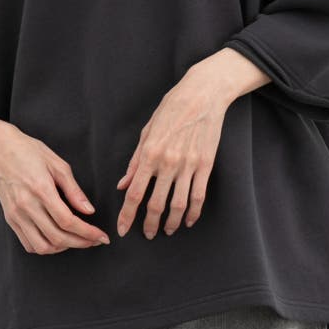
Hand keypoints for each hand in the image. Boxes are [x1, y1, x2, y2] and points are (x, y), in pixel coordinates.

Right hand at [0, 112, 110, 253]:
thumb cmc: (27, 151)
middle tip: (94, 241)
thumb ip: (74, 190)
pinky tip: (56, 240)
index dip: (88, 232)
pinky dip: (45, 247)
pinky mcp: (10, 218)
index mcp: (41, 190)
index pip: (68, 221)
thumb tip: (89, 210)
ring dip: (63, 248)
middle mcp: (26, 206)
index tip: (101, 236)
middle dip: (81, 243)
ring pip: (42, 246)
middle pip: (58, 237)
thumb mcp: (57, 164)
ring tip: (76, 240)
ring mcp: (16, 214)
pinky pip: (28, 243)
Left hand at [115, 62, 232, 238]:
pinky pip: (199, 196)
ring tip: (166, 230)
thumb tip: (123, 185)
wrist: (202, 95)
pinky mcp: (206, 165)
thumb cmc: (170, 110)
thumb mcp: (146, 131)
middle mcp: (168, 163)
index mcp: (150, 154)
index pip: (134, 193)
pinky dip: (193, 213)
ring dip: (170, 223)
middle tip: (147, 234)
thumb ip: (135, 161)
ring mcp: (189, 165)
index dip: (127, 215)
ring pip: (178, 205)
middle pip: (156, 204)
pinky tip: (188, 220)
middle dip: (149, 225)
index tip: (122, 230)